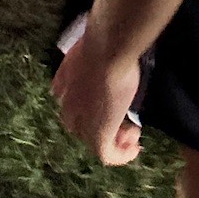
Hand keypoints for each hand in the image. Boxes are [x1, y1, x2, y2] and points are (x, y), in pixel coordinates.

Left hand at [51, 28, 143, 165]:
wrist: (108, 48)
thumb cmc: (106, 41)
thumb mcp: (96, 48)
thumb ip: (96, 56)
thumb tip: (108, 50)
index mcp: (64, 81)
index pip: (69, 103)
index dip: (88, 108)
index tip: (108, 103)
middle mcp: (67, 103)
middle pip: (80, 124)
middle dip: (102, 125)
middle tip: (123, 119)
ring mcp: (81, 120)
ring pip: (93, 140)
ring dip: (115, 140)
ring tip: (132, 132)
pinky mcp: (97, 134)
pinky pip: (106, 155)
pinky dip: (121, 156)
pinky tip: (135, 148)